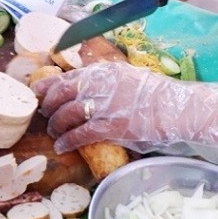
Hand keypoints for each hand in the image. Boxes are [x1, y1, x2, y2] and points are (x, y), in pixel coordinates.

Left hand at [35, 61, 217, 161]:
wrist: (179, 109)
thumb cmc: (158, 96)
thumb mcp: (129, 78)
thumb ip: (107, 81)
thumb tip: (87, 88)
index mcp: (103, 72)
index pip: (66, 76)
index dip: (47, 86)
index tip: (38, 92)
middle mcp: (99, 85)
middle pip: (60, 95)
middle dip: (48, 106)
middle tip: (45, 115)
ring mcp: (103, 106)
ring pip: (65, 115)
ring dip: (55, 126)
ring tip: (54, 133)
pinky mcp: (109, 127)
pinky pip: (78, 134)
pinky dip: (66, 141)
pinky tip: (62, 146)